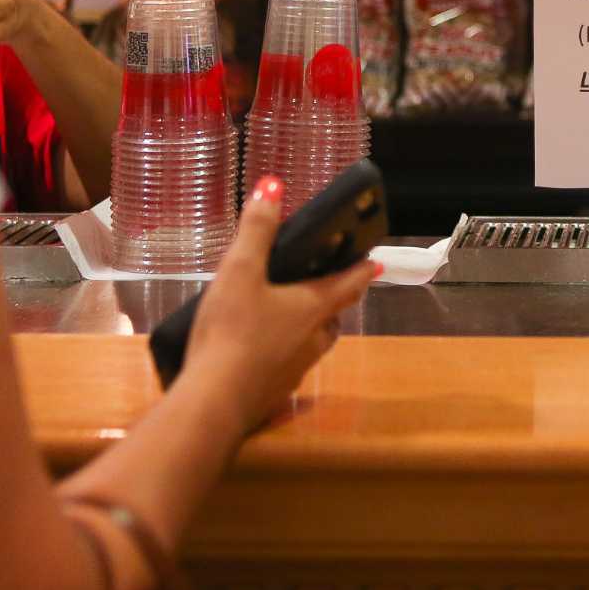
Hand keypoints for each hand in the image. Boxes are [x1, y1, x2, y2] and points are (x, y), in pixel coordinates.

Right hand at [182, 178, 380, 435]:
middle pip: (332, 318)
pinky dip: (278, 355)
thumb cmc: (231, 331)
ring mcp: (296, 371)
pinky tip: (255, 354)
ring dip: (306, 330)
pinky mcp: (274, 394)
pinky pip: (285, 367)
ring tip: (284, 317)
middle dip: (331, 302)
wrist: (213, 403)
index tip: (375, 260)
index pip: (350, 284)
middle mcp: (313, 341)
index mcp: (313, 308)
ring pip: (311, 345)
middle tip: (321, 288)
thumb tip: (273, 186)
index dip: (363, 269)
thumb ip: (257, 230)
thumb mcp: (239, 272)